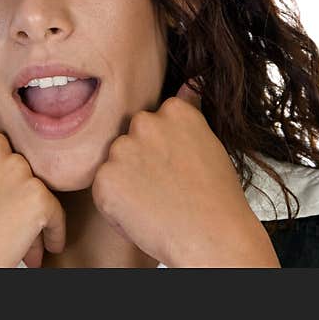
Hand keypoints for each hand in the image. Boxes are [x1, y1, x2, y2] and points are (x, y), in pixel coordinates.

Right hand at [0, 128, 64, 267]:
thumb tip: (13, 176)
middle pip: (19, 166)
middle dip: (16, 194)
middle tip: (6, 224)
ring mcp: (15, 168)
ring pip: (37, 189)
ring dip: (31, 215)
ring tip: (18, 242)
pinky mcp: (36, 195)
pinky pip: (56, 212)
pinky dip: (52, 233)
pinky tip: (42, 250)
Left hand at [91, 80, 279, 266]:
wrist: (212, 238)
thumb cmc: (215, 198)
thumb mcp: (208, 143)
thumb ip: (189, 111)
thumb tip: (190, 82)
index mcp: (173, 111)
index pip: (150, 121)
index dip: (159, 149)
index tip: (174, 166)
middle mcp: (145, 123)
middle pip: (128, 138)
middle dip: (138, 160)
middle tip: (163, 186)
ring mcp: (123, 149)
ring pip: (114, 162)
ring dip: (125, 180)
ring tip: (155, 200)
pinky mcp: (105, 178)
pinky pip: (102, 188)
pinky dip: (115, 203)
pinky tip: (142, 211)